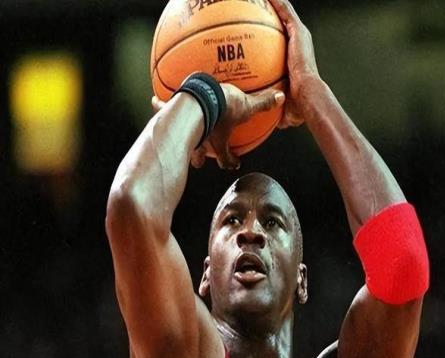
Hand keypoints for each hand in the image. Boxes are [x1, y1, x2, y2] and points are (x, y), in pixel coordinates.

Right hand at [153, 85, 284, 169]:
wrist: (199, 98)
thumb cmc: (223, 107)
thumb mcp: (247, 106)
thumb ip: (263, 103)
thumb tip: (281, 97)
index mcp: (217, 142)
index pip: (225, 159)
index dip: (230, 163)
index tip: (234, 164)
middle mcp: (199, 140)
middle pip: (198, 155)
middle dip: (199, 157)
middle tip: (200, 159)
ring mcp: (184, 130)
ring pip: (179, 137)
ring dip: (177, 136)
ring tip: (179, 139)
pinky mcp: (171, 114)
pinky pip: (163, 110)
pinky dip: (159, 106)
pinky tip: (154, 101)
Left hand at [268, 0, 320, 128]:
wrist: (308, 96)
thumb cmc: (298, 103)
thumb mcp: (283, 104)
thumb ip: (276, 107)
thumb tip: (275, 122)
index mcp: (297, 57)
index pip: (285, 41)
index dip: (273, 34)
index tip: (261, 30)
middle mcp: (300, 43)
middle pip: (285, 21)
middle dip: (273, 13)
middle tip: (258, 6)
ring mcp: (300, 36)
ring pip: (285, 12)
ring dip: (274, 4)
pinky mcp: (298, 32)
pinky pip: (285, 12)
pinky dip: (276, 3)